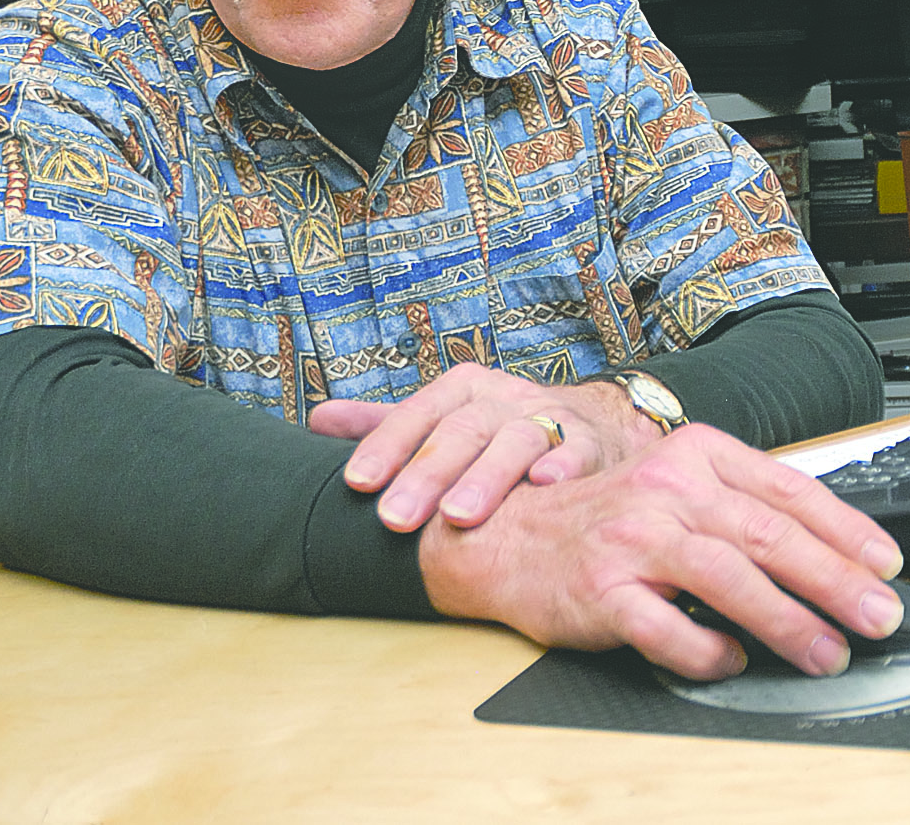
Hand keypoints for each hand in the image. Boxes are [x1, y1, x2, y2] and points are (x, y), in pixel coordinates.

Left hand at [308, 363, 660, 531]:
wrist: (592, 423)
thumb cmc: (501, 430)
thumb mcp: (444, 419)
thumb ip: (385, 425)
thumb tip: (316, 420)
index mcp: (462, 390)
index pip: (417, 414)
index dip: (386, 448)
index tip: (357, 484)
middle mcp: (503, 398)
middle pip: (461, 431)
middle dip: (427, 475)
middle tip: (395, 518)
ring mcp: (549, 418)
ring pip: (516, 441)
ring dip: (487, 478)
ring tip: (459, 516)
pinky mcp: (589, 443)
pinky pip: (576, 452)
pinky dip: (561, 467)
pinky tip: (544, 487)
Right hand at [417, 423, 907, 679]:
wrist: (508, 536)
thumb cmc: (609, 520)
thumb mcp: (680, 490)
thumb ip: (744, 510)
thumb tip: (832, 554)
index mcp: (697, 456)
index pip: (787, 489)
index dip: (846, 528)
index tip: (887, 564)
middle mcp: (667, 487)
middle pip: (767, 533)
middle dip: (834, 579)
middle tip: (879, 614)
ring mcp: (632, 537)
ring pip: (724, 575)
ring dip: (785, 619)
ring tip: (828, 651)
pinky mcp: (599, 588)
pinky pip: (662, 625)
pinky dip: (704, 647)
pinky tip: (734, 661)